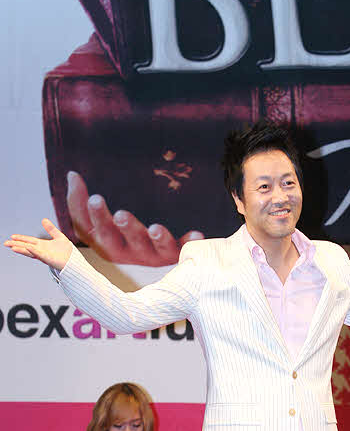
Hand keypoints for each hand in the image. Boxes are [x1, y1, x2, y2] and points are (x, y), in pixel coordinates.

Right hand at [4, 218, 71, 269]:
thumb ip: (51, 229)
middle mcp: (41, 250)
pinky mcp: (49, 260)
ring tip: (12, 247)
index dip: (21, 239)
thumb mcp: (58, 236)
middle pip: (26, 247)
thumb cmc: (67, 251)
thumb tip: (43, 219)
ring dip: (22, 249)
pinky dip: (34, 251)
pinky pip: (40, 255)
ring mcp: (44, 255)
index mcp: (42, 245)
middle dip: (16, 245)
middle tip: (6, 243)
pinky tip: (28, 248)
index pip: (29, 241)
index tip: (12, 237)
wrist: (73, 261)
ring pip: (30, 252)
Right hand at [67, 171, 202, 265]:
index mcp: (107, 243)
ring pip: (152, 249)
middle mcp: (129, 252)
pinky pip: (184, 249)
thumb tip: (71, 174)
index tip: (96, 197)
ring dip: (154, 238)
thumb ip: (82, 202)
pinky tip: (197, 233)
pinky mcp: (175, 253)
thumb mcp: (102, 219)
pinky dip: (190, 242)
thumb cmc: (126, 234)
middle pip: (120, 244)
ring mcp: (153, 255)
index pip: (94, 233)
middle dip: (122, 229)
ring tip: (154, 228)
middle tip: (120, 214)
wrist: (163, 256)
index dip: (94, 217)